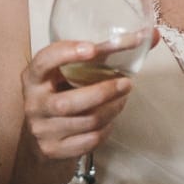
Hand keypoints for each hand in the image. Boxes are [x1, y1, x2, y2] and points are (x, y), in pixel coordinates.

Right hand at [22, 40, 133, 160]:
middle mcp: (33, 103)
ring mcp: (42, 129)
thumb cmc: (63, 92)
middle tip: (127, 83)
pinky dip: (106, 129)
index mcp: (34, 77)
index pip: (43, 62)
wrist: (41, 135)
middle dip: (103, 92)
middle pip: (69, 102)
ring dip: (111, 110)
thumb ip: (106, 52)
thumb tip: (150, 35)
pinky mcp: (53, 148)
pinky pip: (89, 140)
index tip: (92, 49)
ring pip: (85, 122)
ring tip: (122, 100)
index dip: (65, 54)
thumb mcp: (71, 71)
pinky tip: (110, 120)